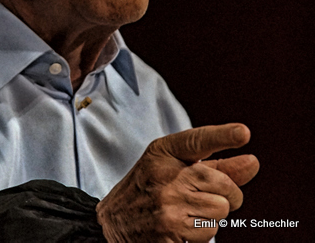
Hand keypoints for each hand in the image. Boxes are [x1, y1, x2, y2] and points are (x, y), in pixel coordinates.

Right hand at [96, 123, 259, 242]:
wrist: (113, 222)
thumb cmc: (148, 188)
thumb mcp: (171, 165)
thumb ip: (214, 164)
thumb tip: (252, 162)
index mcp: (163, 152)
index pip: (197, 141)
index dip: (222, 136)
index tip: (243, 133)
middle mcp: (164, 177)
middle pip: (223, 184)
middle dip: (228, 192)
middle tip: (207, 194)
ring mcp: (167, 207)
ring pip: (221, 212)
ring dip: (213, 216)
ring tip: (187, 212)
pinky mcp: (170, 235)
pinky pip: (209, 236)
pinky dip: (201, 235)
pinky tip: (182, 228)